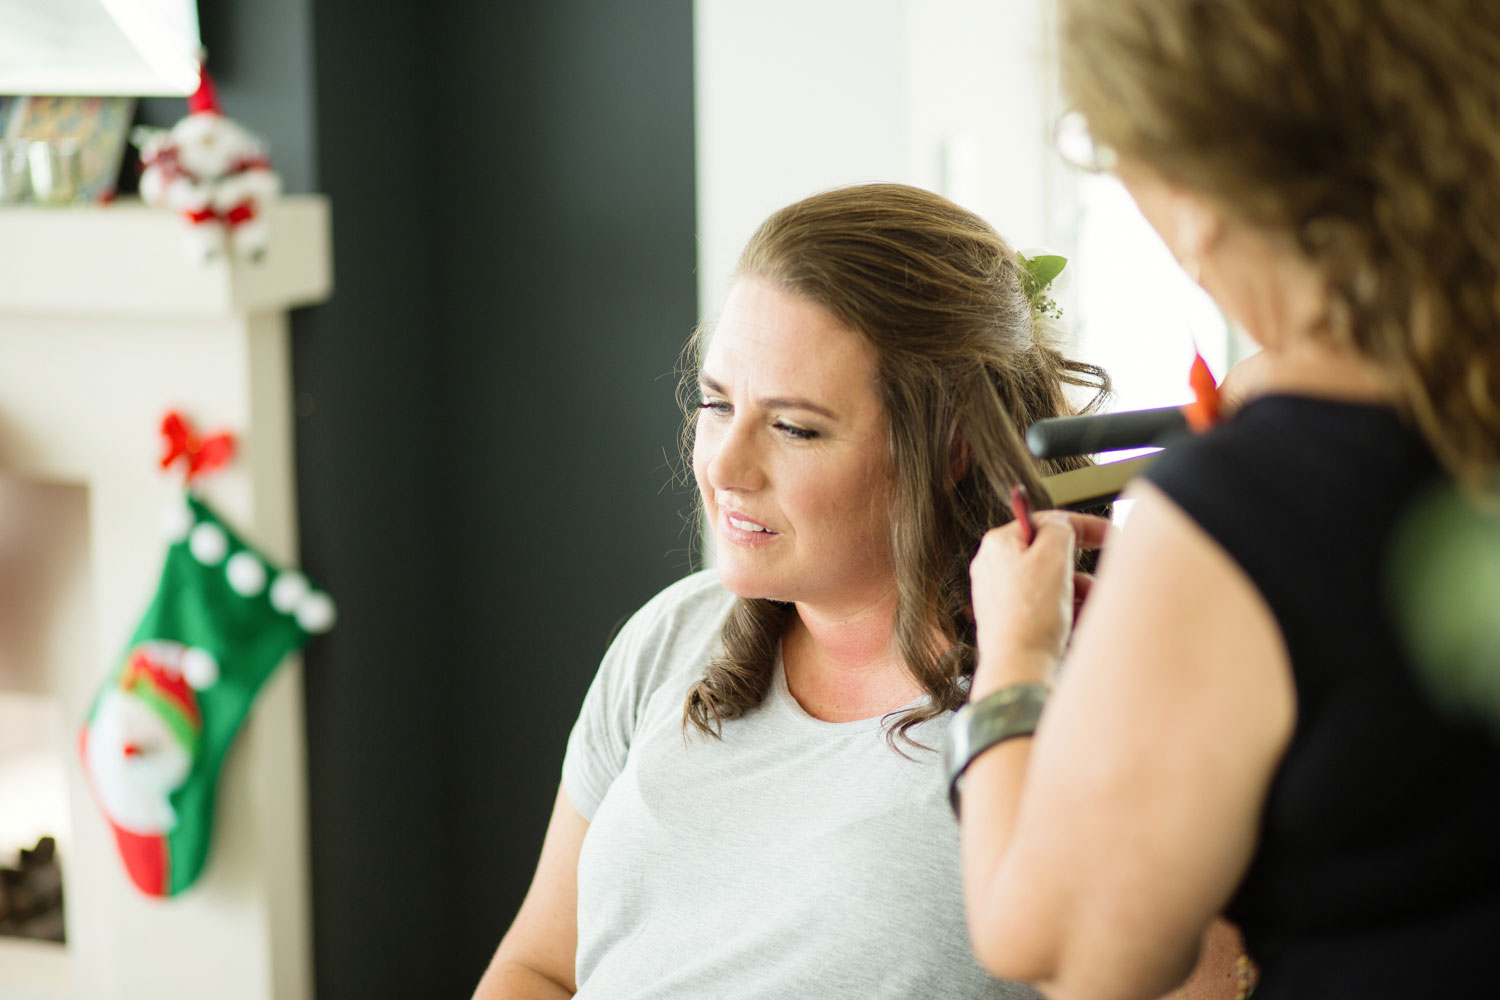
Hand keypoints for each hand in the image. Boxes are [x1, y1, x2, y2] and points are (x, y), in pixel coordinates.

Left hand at [969, 511, 1111, 693]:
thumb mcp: (1052, 557)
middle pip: (1051, 557)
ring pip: (1053, 585)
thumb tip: (1061, 526)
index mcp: (999, 545)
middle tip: (1099, 582)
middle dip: (1080, 571)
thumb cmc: (1030, 615)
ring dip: (1079, 596)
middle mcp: (994, 568)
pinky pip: (1047, 610)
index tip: (1110, 535)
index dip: (1084, 527)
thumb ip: (1060, 530)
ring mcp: (1001, 597)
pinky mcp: (1011, 623)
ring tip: (1088, 611)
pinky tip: (1076, 628)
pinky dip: (1067, 614)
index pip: (1046, 523)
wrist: (1019, 667)